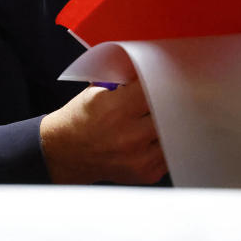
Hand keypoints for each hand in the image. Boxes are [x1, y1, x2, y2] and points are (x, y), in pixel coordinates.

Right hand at [39, 81, 167, 184]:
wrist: (65, 153)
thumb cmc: (79, 120)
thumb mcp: (96, 91)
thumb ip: (124, 80)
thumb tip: (149, 66)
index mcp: (116, 110)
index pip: (155, 89)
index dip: (161, 80)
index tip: (163, 77)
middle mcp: (130, 136)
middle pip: (170, 112)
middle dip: (169, 102)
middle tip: (167, 96)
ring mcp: (140, 158)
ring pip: (174, 133)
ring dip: (169, 124)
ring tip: (157, 117)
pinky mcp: (147, 173)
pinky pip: (169, 153)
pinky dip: (164, 143)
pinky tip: (151, 137)